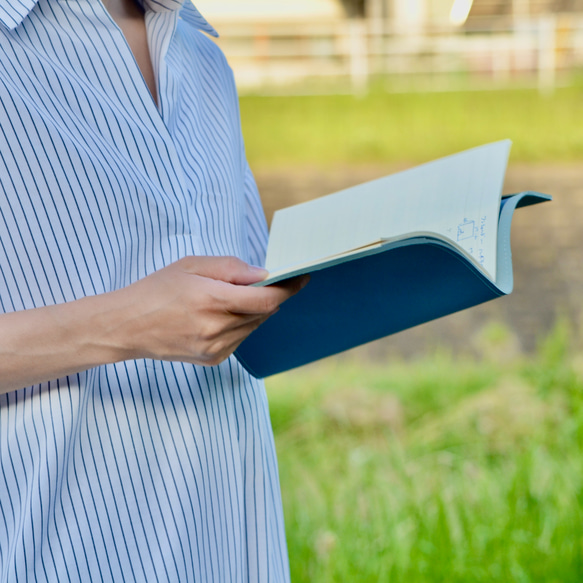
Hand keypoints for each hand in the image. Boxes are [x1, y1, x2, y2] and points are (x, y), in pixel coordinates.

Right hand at [107, 256, 307, 365]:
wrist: (127, 327)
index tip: (301, 277)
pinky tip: (220, 316)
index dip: (288, 288)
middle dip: (270, 296)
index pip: (267, 299)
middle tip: (264, 282)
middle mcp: (217, 329)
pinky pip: (241, 338)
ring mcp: (216, 348)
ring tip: (233, 298)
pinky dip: (241, 324)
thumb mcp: (191, 265)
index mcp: (212, 300)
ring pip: (254, 326)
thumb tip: (263, 275)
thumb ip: (231, 268)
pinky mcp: (213, 359)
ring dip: (254, 311)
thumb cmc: (157, 290)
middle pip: (264, 313)